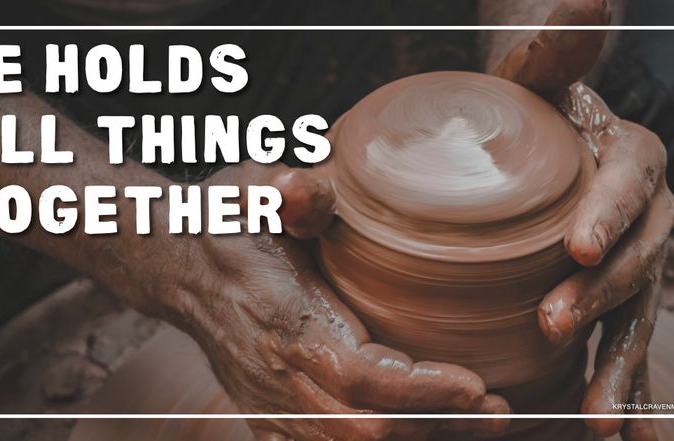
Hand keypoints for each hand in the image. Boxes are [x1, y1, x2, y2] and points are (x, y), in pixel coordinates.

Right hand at [144, 162, 509, 440]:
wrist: (175, 266)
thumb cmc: (226, 224)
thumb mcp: (253, 189)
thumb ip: (285, 188)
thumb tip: (303, 188)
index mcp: (284, 320)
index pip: (361, 379)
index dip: (422, 391)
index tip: (476, 383)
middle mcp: (276, 376)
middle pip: (364, 430)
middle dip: (438, 426)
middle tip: (498, 407)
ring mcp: (270, 404)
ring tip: (475, 422)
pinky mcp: (269, 416)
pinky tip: (423, 433)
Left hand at [489, 1, 673, 438]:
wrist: (543, 136)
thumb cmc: (534, 105)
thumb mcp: (541, 71)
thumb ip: (556, 44)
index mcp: (631, 155)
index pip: (628, 182)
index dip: (609, 214)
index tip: (578, 247)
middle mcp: (646, 211)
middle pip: (635, 257)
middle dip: (601, 294)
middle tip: (555, 324)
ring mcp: (637, 260)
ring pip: (636, 313)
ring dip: (619, 366)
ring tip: (600, 419)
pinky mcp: (618, 296)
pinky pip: (623, 342)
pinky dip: (619, 387)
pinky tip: (612, 430)